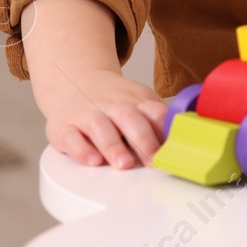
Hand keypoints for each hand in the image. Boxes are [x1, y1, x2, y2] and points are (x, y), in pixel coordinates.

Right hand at [39, 67, 167, 169]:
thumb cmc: (115, 103)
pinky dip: (81, 150)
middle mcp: (112, 106)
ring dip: (113, 146)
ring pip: (100, 127)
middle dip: (143, 141)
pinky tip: (92, 161)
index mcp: (137, 101)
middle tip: (152, 162)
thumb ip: (158, 122)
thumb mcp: (140, 104)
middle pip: (130, 119)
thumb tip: (182, 144)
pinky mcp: (63, 127)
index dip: (165, 132)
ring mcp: (87, 114)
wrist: (76, 81)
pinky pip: (71, 136)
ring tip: (124, 164)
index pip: (155, 113)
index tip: (173, 152)